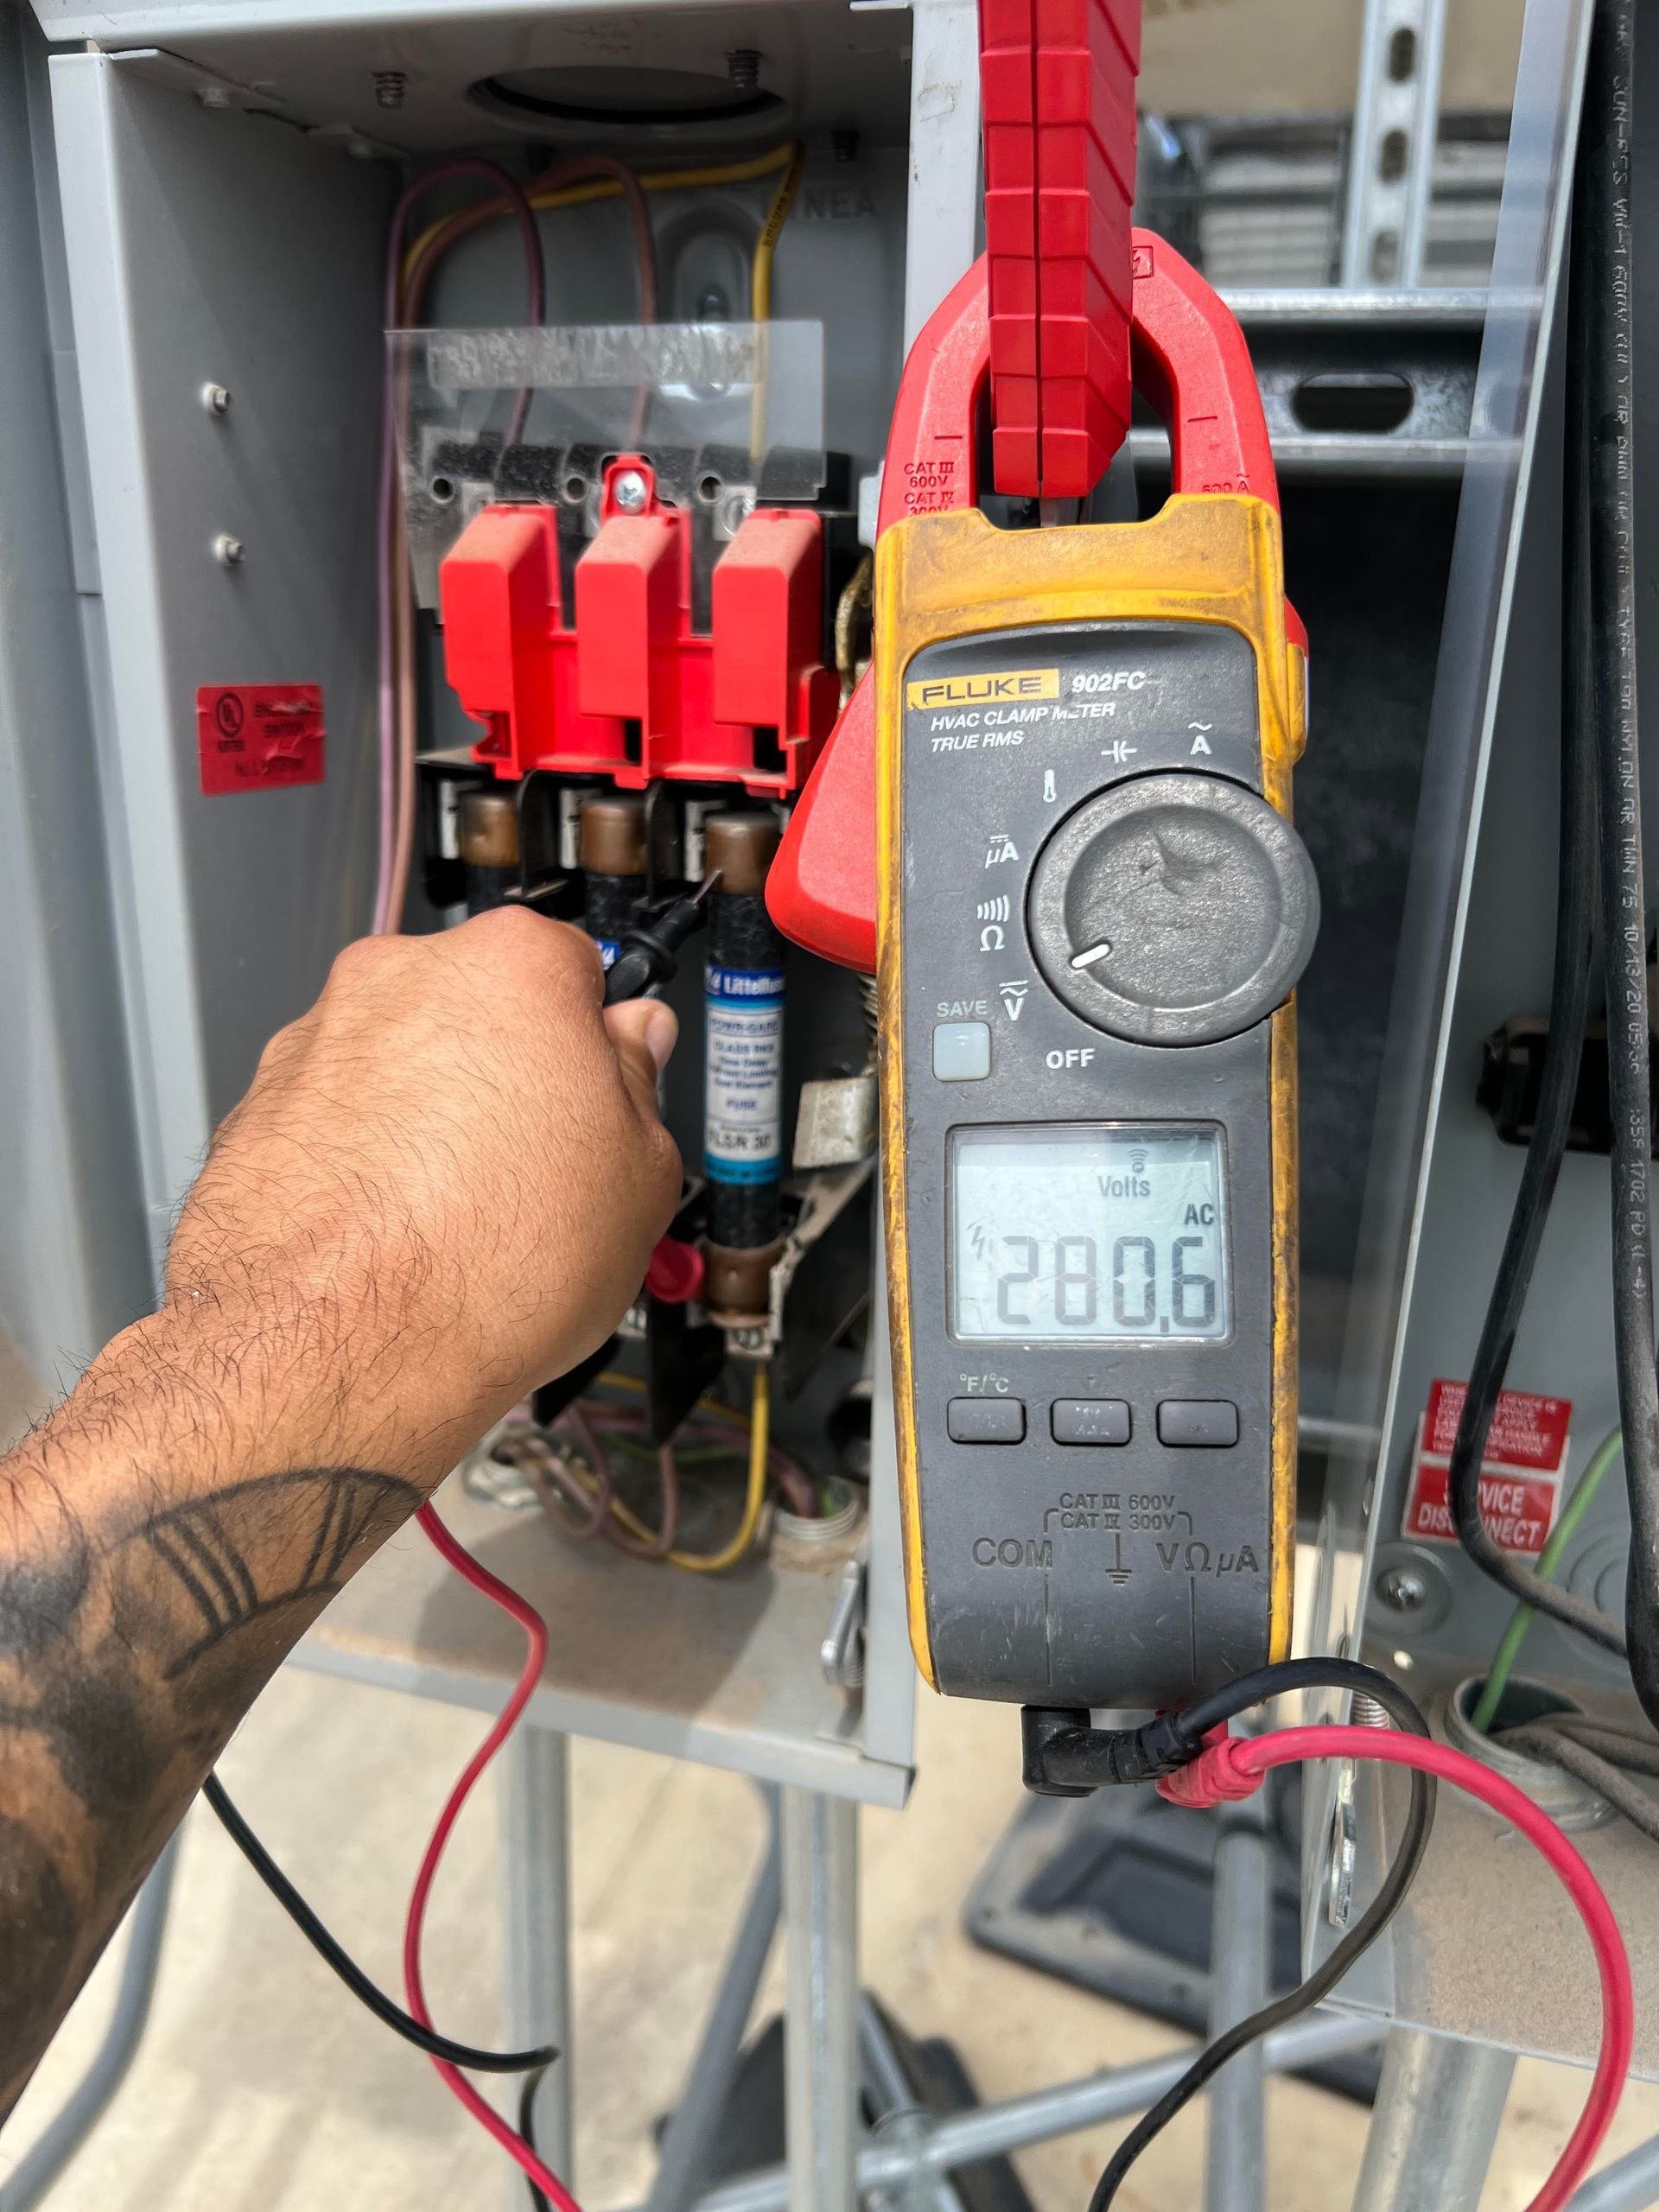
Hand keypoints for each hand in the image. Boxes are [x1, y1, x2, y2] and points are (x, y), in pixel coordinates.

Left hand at [158, 909, 680, 1487]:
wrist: (333, 1349)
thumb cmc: (480, 1265)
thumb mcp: (641, 1178)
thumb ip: (640, 1085)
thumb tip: (634, 1054)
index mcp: (509, 967)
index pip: (577, 965)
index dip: (597, 1039)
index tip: (604, 1088)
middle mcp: (399, 979)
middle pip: (480, 1010)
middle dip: (511, 1077)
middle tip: (545, 1169)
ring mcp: (316, 1040)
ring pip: (402, 1065)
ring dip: (432, 1121)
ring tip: (466, 1220)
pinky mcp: (256, 1109)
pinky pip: (338, 1121)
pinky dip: (366, 1162)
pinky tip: (398, 1235)